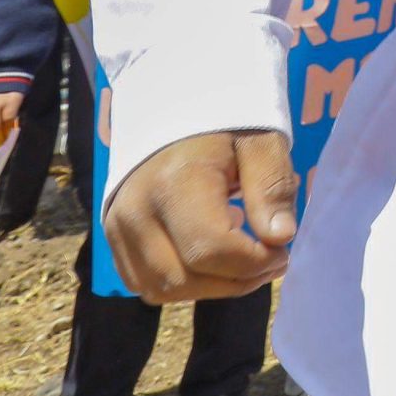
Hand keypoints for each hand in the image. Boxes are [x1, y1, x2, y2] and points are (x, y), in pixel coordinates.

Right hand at [105, 131, 298, 302]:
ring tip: (242, 257)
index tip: (283, 251)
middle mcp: (135, 210)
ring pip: (162, 289)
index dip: (254, 263)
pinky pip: (144, 283)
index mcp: (175, 182)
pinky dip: (183, 282)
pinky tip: (210, 256)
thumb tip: (280, 238)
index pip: (211, 250)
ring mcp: (117, 227)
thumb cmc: (224, 123)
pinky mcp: (112, 238)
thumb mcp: (261, 142)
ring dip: (211, 287)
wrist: (174, 106)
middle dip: (237, 281)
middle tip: (271, 260)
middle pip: (185, 278)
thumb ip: (272, 187)